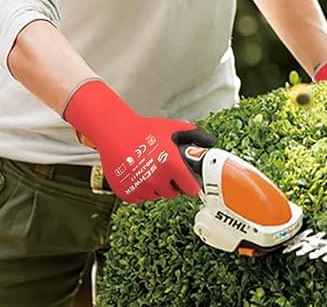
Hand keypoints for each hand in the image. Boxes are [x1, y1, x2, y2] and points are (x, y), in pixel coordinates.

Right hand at [61, 79, 218, 202]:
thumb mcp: (172, 128)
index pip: (191, 188)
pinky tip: (136, 174)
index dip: (190, 184)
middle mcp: (157, 179)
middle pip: (172, 193)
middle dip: (171, 184)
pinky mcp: (127, 193)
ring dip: (155, 187)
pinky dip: (139, 190)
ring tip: (148, 169)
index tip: (188, 180)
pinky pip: (139, 198)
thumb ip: (195, 135)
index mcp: (172, 165)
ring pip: (155, 196)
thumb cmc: (143, 129)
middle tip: (164, 169)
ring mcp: (141, 188)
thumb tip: (212, 142)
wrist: (114, 132)